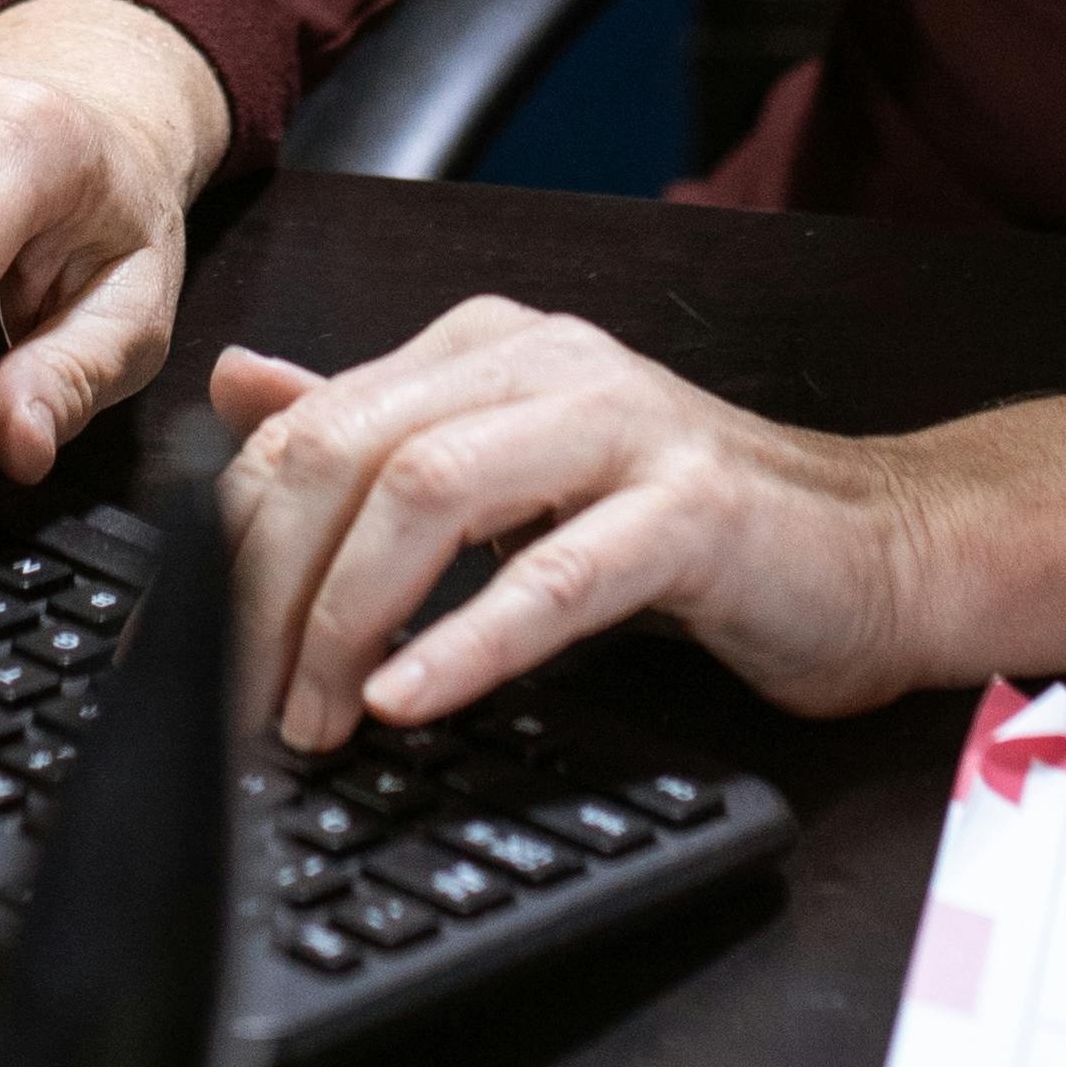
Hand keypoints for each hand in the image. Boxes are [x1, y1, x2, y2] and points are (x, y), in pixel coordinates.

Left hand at [208, 311, 1065, 752]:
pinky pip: (553, 573)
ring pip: (430, 492)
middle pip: (348, 451)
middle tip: (229, 700)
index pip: (309, 427)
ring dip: (347, 618)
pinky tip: (411, 700)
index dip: (226, 542)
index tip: (183, 648)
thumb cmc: (693, 527)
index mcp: (487, 348)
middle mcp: (546, 364)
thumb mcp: (515, 464)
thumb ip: (382, 424)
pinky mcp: (692, 511)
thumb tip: (241, 391)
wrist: (882, 551)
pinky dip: (467, 642)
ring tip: (311, 718)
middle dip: (266, 586)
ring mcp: (622, 428)